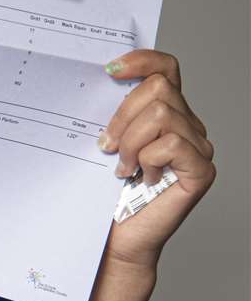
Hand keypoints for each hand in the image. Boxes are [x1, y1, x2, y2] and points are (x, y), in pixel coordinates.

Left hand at [97, 50, 215, 271]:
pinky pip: (170, 143)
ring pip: (161, 114)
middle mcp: (188, 126)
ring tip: (122, 168)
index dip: (142, 60)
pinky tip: (141, 178)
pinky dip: (147, 159)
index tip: (110, 70)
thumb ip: (112, 114)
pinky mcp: (201, 170)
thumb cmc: (108, 196)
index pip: (166, 68)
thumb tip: (99, 82)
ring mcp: (198, 147)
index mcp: (167, 113)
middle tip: (107, 147)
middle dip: (123, 116)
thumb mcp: (107, 144)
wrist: (117, 240)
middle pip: (159, 88)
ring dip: (131, 142)